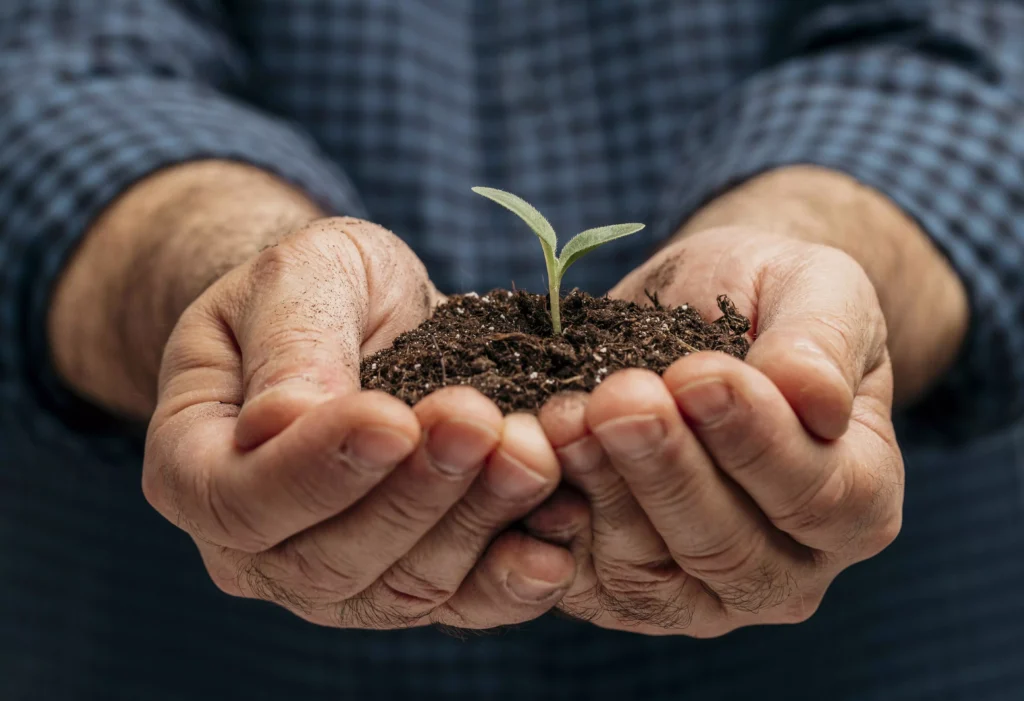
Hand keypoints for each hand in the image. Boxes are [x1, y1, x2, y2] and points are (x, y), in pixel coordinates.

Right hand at [144, 217, 581, 628]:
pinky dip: (511, 582)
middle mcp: (259, 547)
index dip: (319, 469)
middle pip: (330, 559)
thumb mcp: (299, 276)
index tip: (393, 417)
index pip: (244, 498)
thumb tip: (282, 422)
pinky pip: (461, 605)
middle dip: (417, 494)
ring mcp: (339, 577)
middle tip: (480, 424)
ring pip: (404, 588)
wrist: (370, 317)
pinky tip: (556, 542)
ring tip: (532, 454)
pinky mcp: (413, 581)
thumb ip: (291, 344)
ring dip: (476, 524)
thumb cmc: (320, 288)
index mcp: (199, 466)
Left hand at [530, 227, 903, 635]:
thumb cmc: (769, 301)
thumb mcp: (816, 289)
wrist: (698, 310)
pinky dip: (547, 525)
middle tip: (619, 397)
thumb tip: (815, 399)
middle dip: (664, 468)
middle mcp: (785, 569)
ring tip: (566, 413)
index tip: (698, 375)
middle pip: (724, 546)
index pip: (816, 495)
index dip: (753, 439)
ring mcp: (699, 594)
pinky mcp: (618, 590)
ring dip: (600, 489)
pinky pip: (579, 579)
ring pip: (646, 572)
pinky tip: (529, 459)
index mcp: (857, 502)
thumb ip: (821, 342)